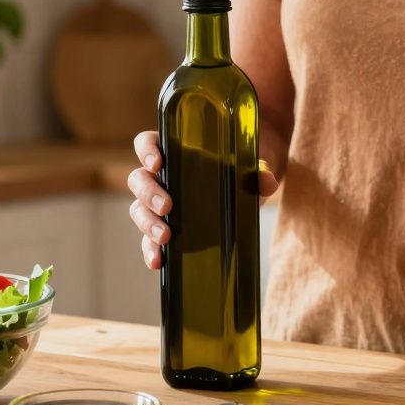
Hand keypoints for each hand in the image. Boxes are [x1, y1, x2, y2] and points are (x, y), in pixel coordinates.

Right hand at [127, 131, 279, 269]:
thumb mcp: (251, 167)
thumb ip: (258, 171)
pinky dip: (150, 249)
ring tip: (165, 237)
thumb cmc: (240, 169)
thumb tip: (266, 182)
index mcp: (175, 151)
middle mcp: (161, 176)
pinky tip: (157, 261)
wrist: (245, 189)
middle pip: (138, 180)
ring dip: (148, 224)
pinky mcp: (164, 228)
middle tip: (167, 207)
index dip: (146, 151)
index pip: (147, 143)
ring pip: (139, 209)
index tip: (158, 163)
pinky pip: (148, 239)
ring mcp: (159, 203)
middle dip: (149, 194)